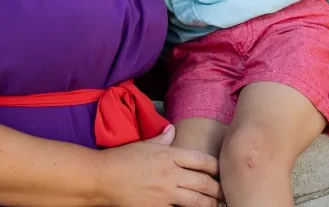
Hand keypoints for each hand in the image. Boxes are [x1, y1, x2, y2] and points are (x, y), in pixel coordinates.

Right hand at [98, 125, 222, 206]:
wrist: (102, 178)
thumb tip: (172, 130)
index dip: (217, 167)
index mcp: (169, 155)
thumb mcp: (143, 144)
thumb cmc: (120, 158)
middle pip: (205, 182)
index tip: (223, 171)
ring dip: (210, 204)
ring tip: (218, 205)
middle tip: (227, 193)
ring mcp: (165, 194)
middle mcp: (171, 174)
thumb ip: (161, 138)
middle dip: (219, 189)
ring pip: (197, 201)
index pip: (202, 160)